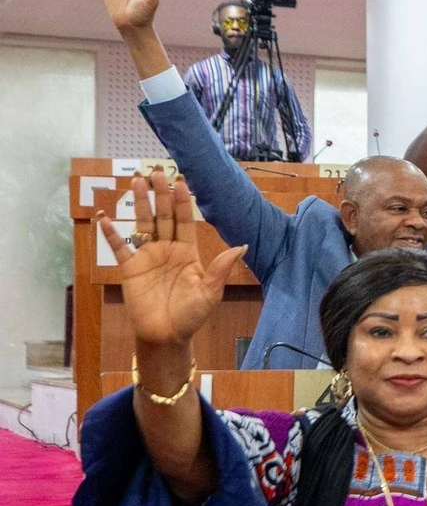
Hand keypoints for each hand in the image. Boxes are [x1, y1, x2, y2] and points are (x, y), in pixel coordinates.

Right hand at [95, 172, 246, 348]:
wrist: (167, 335)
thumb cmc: (191, 315)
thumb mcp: (210, 291)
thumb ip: (221, 267)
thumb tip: (242, 246)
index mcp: (188, 252)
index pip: (185, 220)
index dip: (183, 200)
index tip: (182, 180)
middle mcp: (167, 249)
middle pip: (163, 215)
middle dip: (161, 193)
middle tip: (156, 170)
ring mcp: (148, 257)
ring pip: (143, 224)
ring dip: (139, 203)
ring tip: (136, 181)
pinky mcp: (130, 269)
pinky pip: (120, 247)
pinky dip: (112, 233)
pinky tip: (105, 217)